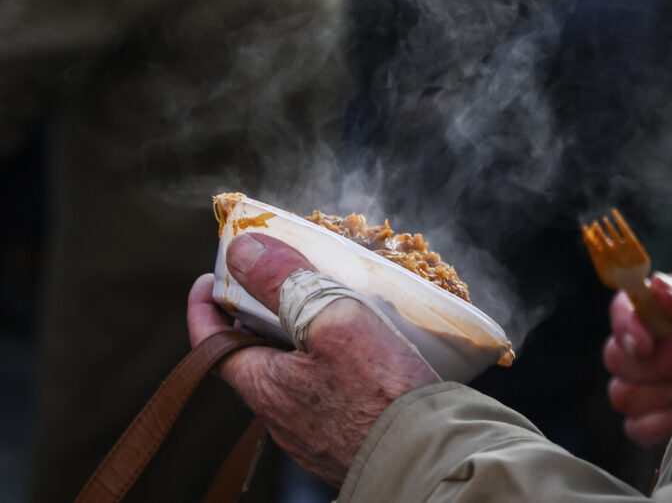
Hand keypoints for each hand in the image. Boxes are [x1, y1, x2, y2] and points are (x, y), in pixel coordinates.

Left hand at [186, 233, 439, 485]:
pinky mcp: (347, 441)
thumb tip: (242, 250)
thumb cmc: (382, 392)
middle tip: (279, 283)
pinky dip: (329, 367)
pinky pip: (326, 396)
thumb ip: (283, 282)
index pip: (212, 343)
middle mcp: (282, 418)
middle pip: (255, 357)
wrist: (430, 457)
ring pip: (293, 377)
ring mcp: (314, 435)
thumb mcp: (330, 319)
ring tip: (327, 310)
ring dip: (298, 342)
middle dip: (260, 317)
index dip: (206, 306)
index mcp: (265, 387)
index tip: (211, 278)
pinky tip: (363, 354)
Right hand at [603, 272, 671, 446]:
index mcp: (657, 309)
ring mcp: (643, 385)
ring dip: (662, 393)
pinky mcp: (650, 420)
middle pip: (615, 358)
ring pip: (622, 395)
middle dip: (657, 363)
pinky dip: (661, 423)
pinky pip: (635, 428)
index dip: (627, 328)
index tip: (647, 344)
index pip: (621, 310)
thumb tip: (657, 286)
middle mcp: (643, 346)